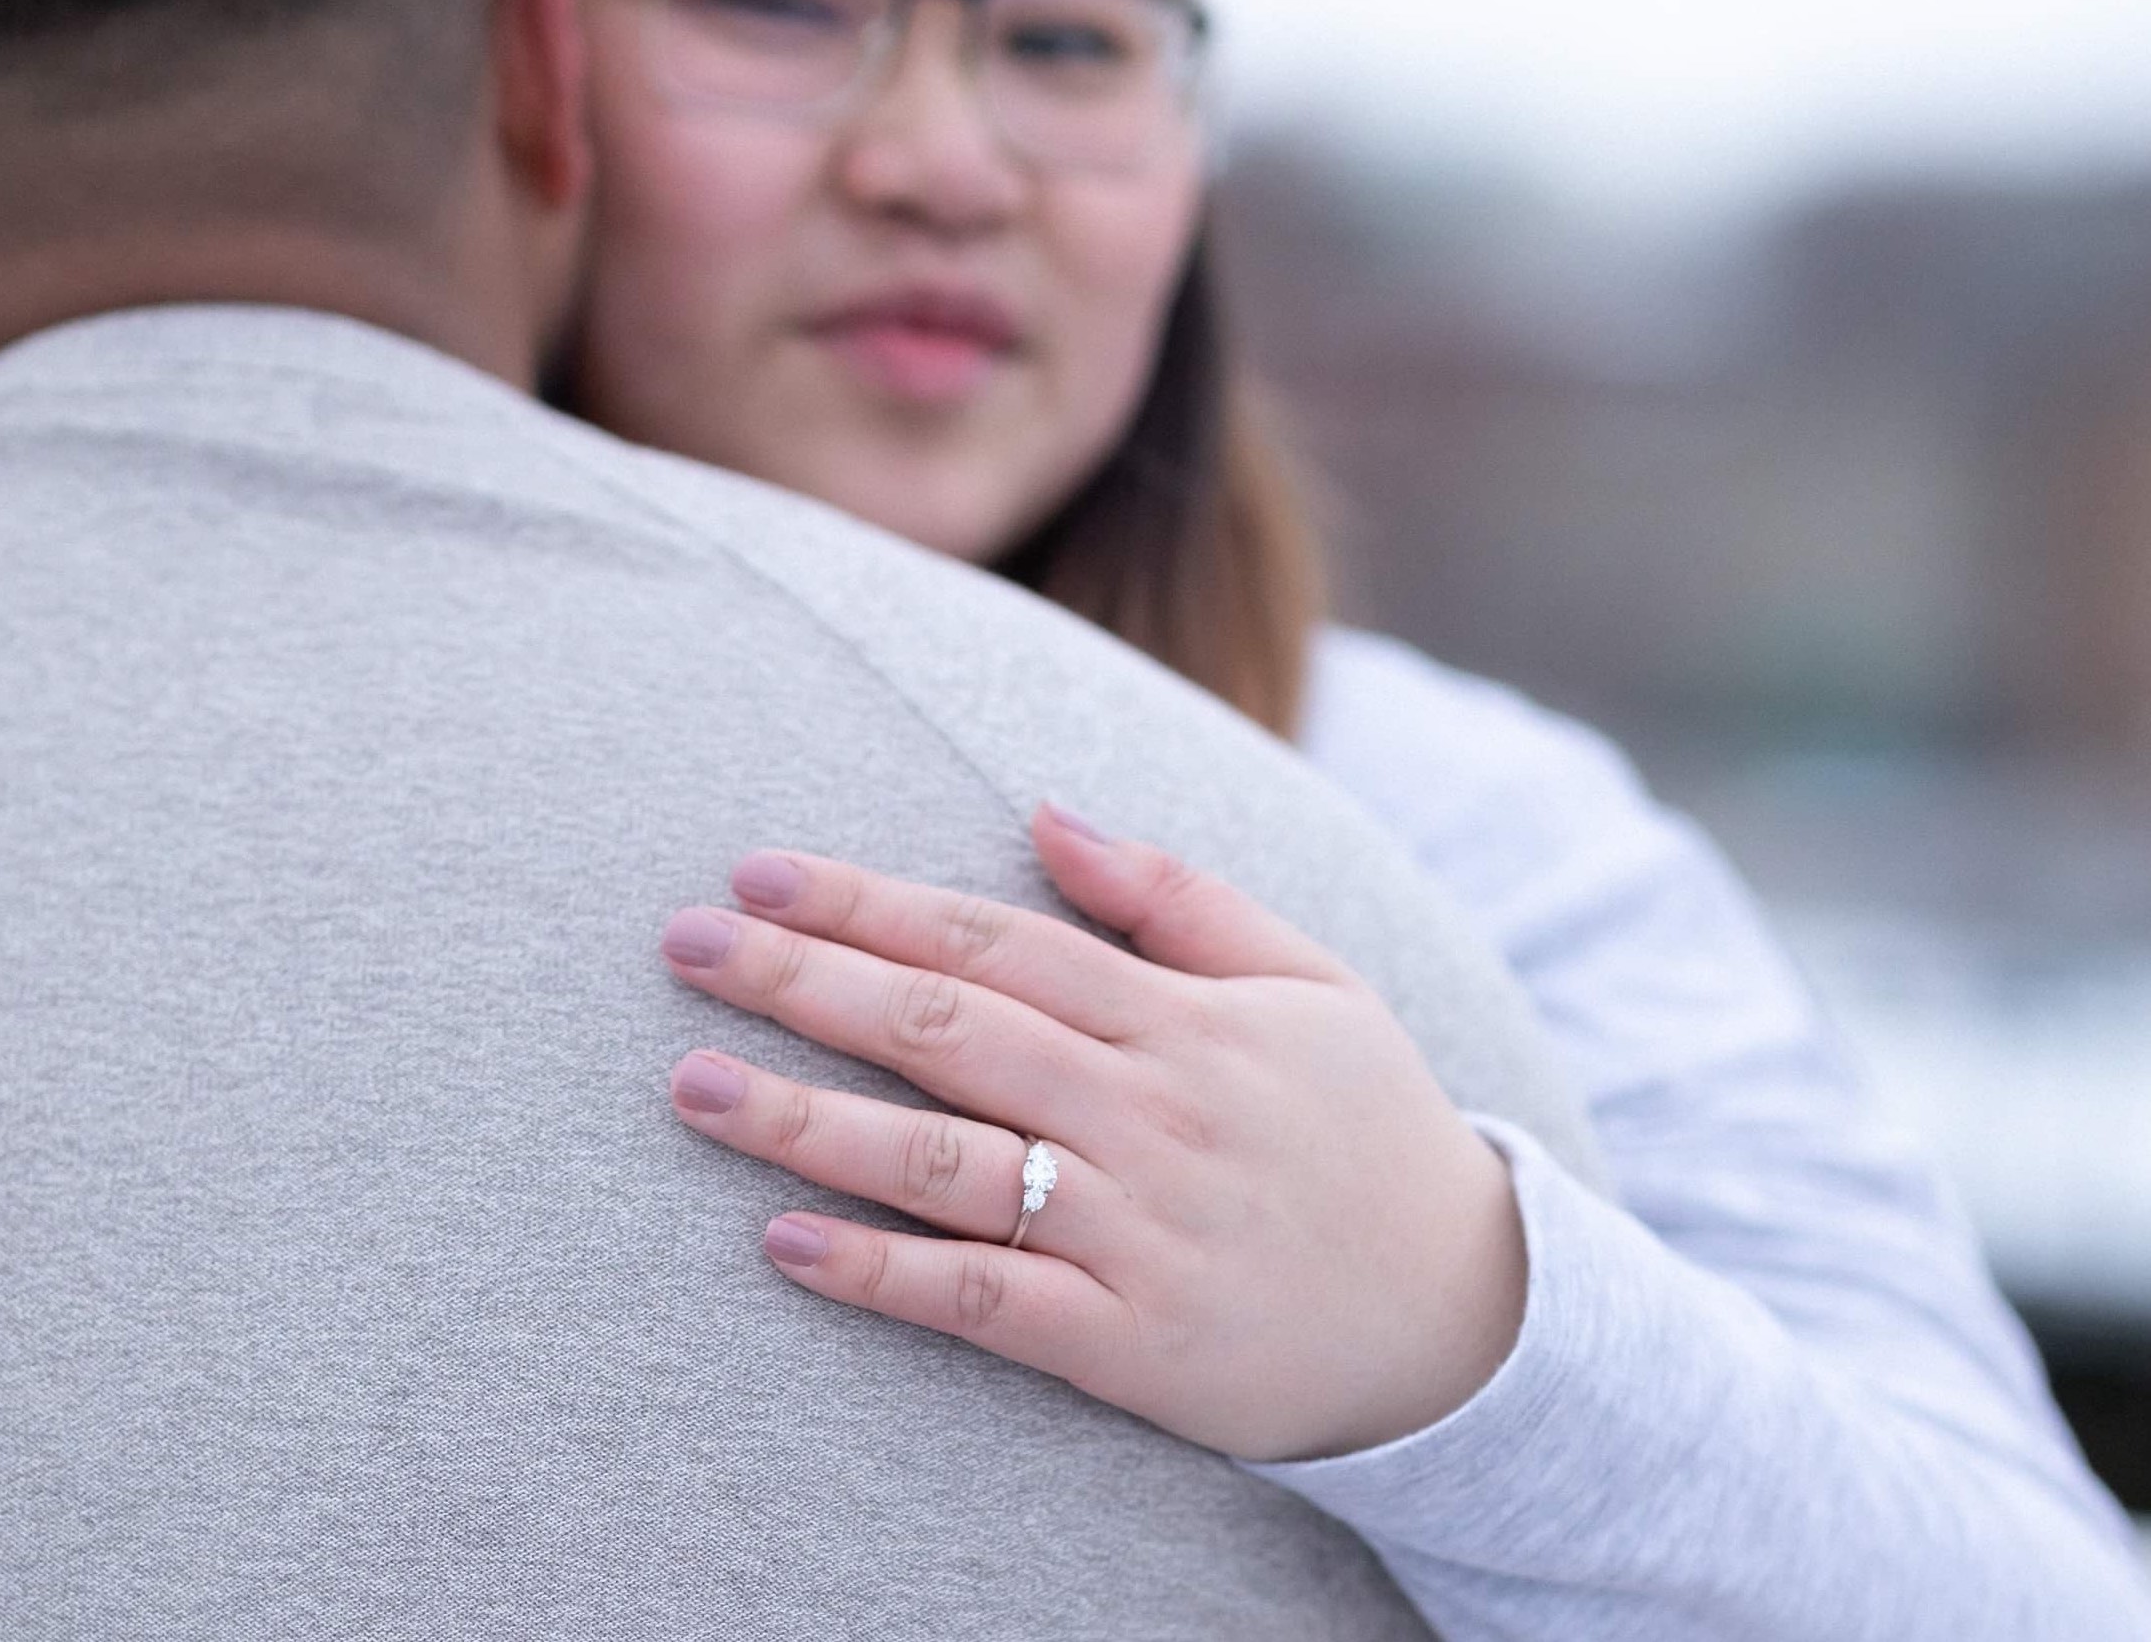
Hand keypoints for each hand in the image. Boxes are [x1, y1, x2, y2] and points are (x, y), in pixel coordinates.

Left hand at [658, 806, 1528, 1462]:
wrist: (1470, 1319)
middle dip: (805, 980)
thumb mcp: (1307, 978)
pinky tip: (783, 1242)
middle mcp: (1148, 1111)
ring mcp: (1138, 1229)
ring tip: (693, 1085)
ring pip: (946, 1162)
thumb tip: (1045, 809)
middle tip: (685, 945)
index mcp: (1179, 1016)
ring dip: (810, 1122)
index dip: (868, 903)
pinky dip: (882, 1273)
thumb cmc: (1367, 1127)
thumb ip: (1175, 892)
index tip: (760, 872)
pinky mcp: (1133, 1346)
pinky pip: (986, 1302)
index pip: (992, 941)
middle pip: (948, 1033)